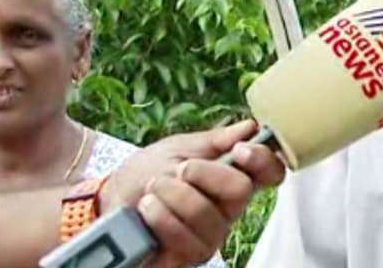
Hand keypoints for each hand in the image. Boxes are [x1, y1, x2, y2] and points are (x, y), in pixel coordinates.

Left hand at [103, 119, 285, 267]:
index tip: (239, 150)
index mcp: (231, 177)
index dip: (263, 160)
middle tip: (180, 169)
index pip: (270, 173)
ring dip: (173, 194)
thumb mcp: (180, 147)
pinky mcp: (189, 257)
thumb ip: (217, 140)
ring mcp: (210, 236)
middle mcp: (228, 209)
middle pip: (241, 191)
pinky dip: (161, 217)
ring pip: (207, 215)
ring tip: (153, 189)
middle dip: (205, 173)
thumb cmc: (148, 171)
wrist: (112, 199)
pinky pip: (185, 239)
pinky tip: (147, 210)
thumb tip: (251, 127)